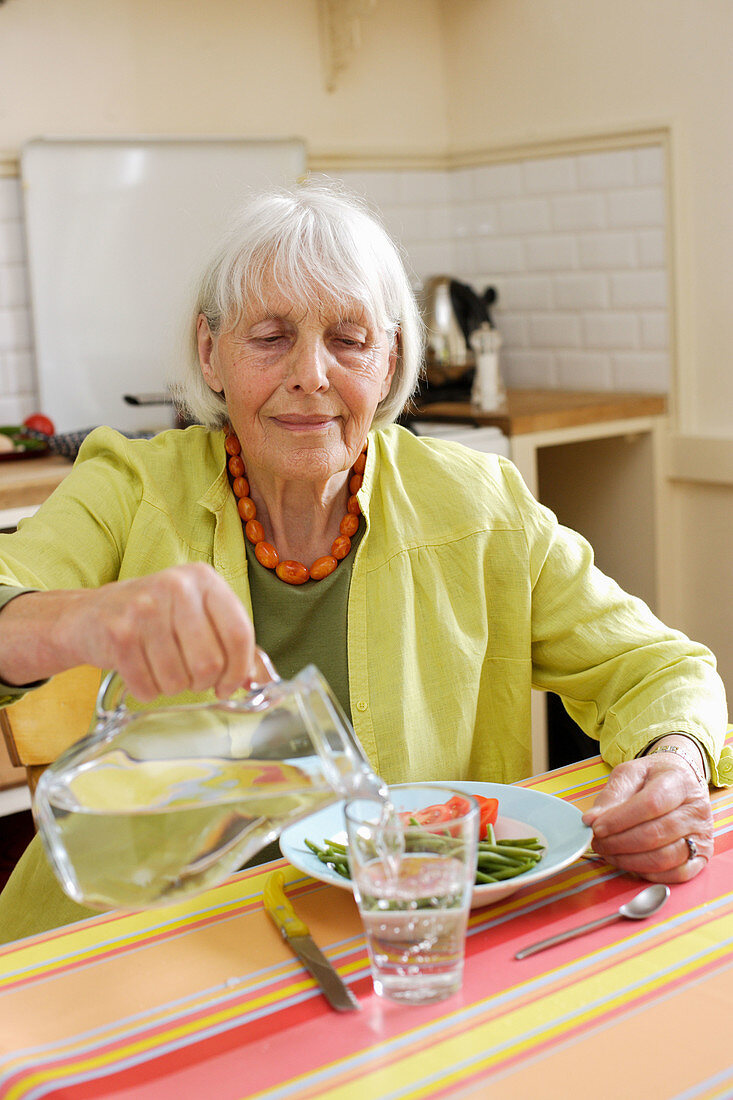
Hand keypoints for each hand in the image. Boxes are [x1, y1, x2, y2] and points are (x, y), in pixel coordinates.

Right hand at [60, 563, 258, 701]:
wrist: (88, 614)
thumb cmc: (153, 618)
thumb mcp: (196, 616)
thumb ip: (232, 644)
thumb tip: (260, 681)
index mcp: (203, 578)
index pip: (238, 633)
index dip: (239, 669)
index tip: (229, 685)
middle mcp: (176, 586)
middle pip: (210, 661)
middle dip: (203, 682)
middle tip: (191, 678)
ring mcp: (144, 607)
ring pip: (178, 679)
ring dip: (173, 687)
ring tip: (163, 670)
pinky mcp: (117, 633)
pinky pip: (147, 686)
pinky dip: (148, 691)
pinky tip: (142, 673)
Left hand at [582, 753, 712, 882]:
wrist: (681, 781)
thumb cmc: (654, 778)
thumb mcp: (630, 773)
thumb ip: (611, 795)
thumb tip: (591, 820)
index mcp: (679, 782)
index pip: (651, 804)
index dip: (620, 819)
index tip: (596, 827)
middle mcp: (696, 810)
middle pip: (656, 834)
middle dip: (619, 843)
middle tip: (598, 842)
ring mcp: (702, 835)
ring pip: (665, 857)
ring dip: (630, 861)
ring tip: (609, 852)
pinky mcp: (703, 855)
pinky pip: (676, 874)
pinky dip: (649, 873)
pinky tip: (630, 863)